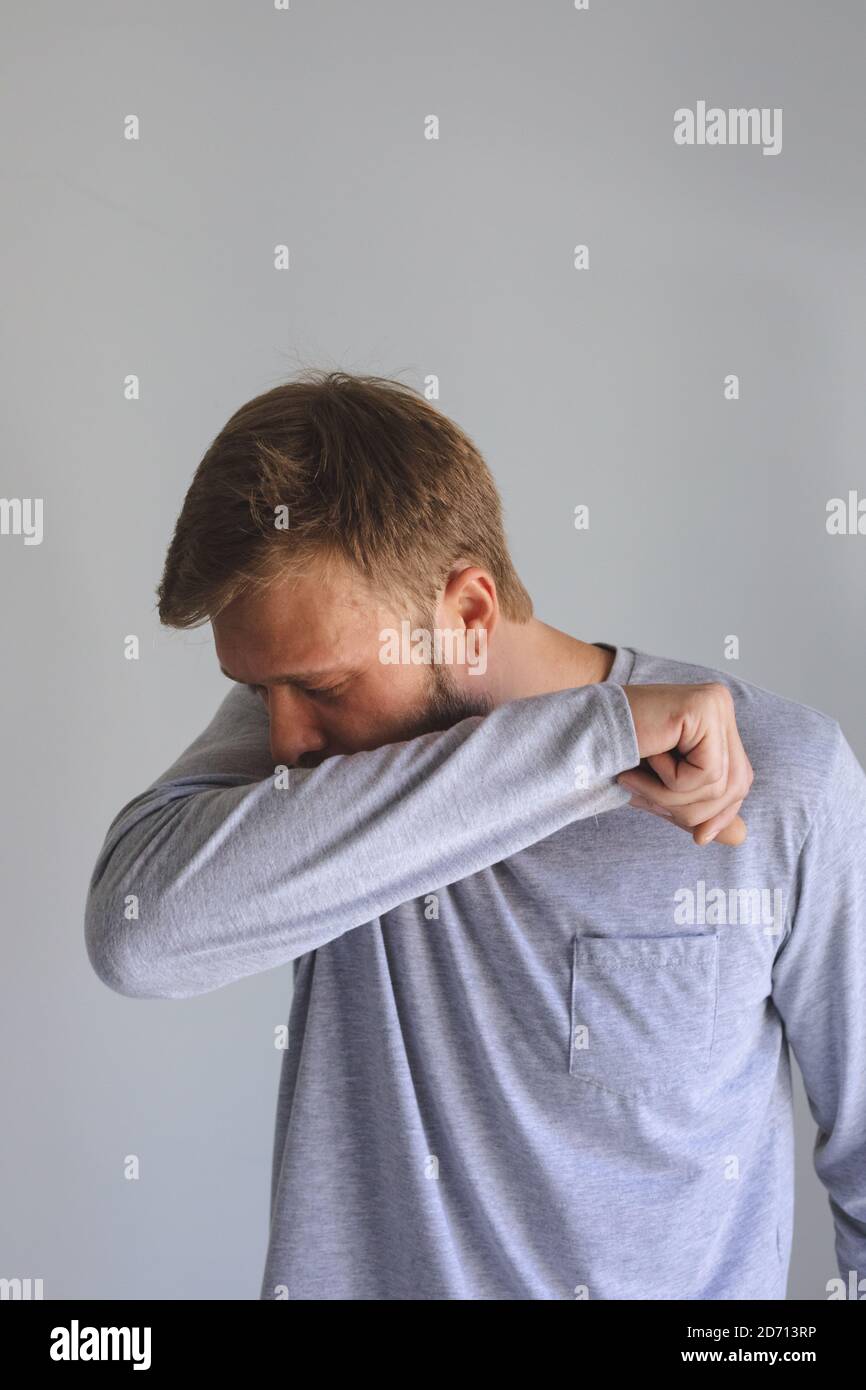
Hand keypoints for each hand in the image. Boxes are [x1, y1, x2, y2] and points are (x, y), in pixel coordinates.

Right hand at [620, 682, 752, 845]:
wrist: (580, 734)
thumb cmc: (617, 758)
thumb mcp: (667, 790)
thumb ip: (701, 808)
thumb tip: (741, 837)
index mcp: (716, 718)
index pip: (740, 778)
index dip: (721, 813)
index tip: (699, 838)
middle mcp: (720, 704)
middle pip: (736, 783)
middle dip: (695, 809)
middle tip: (649, 802)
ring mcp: (714, 703)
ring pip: (721, 782)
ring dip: (673, 796)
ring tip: (636, 780)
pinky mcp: (703, 708)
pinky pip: (707, 771)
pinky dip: (671, 781)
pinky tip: (645, 760)